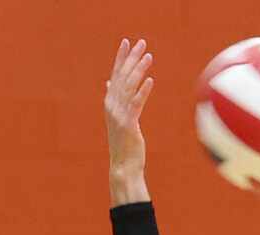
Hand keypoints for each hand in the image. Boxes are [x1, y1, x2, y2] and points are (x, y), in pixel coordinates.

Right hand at [105, 36, 153, 200]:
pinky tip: (150, 80)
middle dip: (131, 58)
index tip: (126, 42)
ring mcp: (119, 114)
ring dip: (139, 70)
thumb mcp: (118, 118)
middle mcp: (112, 105)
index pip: (115, 75)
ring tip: (148, 56)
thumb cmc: (124, 144)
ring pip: (129, 87)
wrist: (123, 166)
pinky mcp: (128, 124)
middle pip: (122, 76)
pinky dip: (143, 91)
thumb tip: (109, 83)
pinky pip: (136, 104)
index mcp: (110, 103)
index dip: (120, 58)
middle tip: (141, 43)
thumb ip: (115, 99)